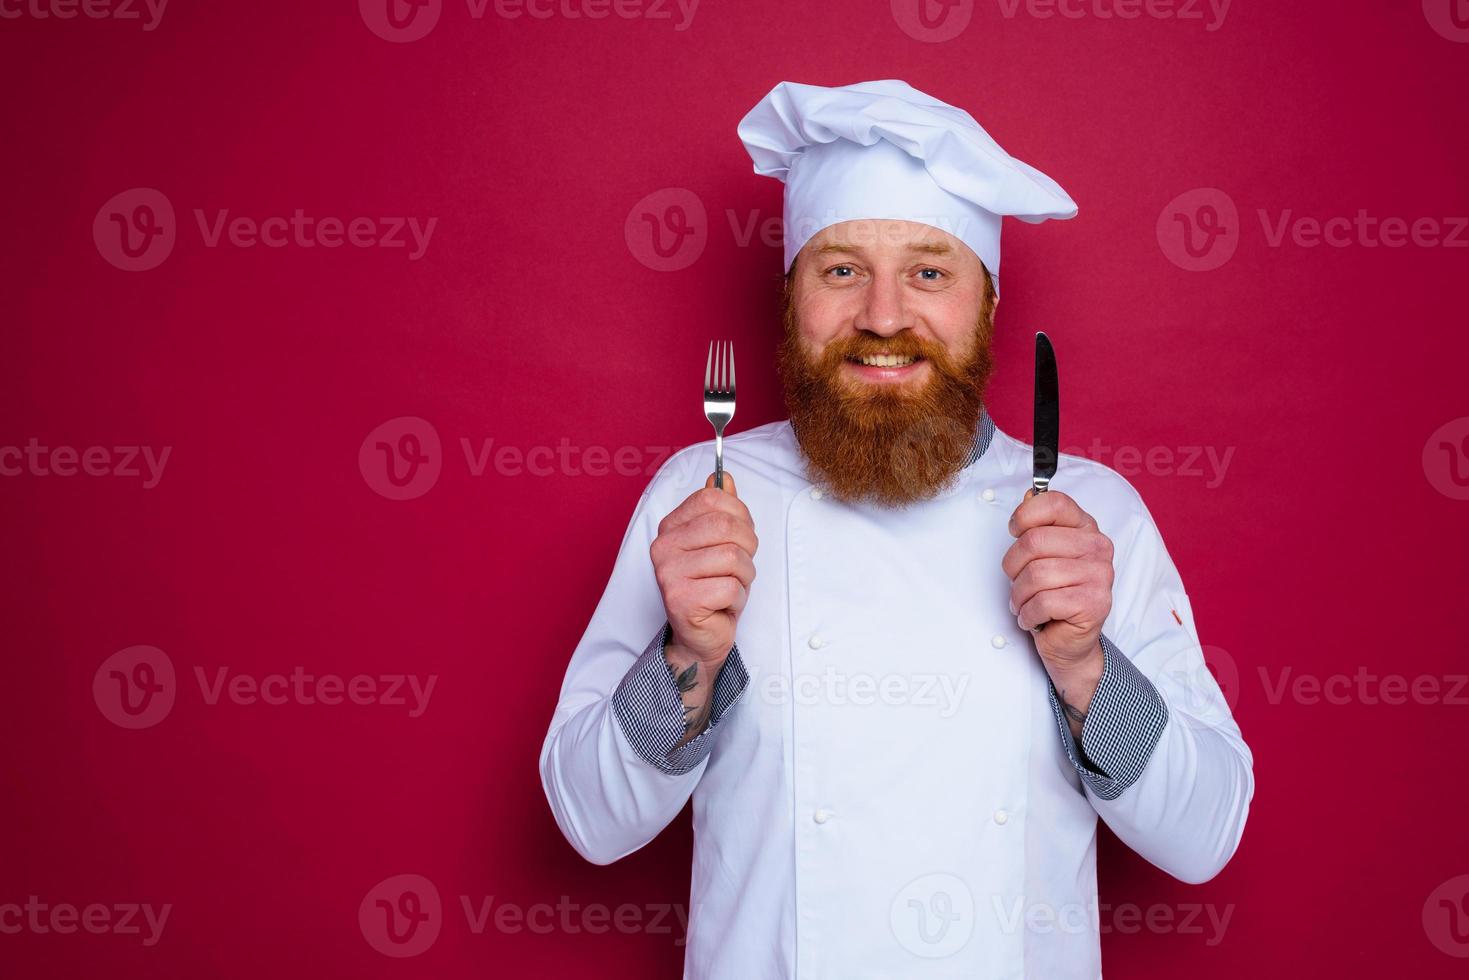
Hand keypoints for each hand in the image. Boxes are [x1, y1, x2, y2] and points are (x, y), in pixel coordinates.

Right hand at [650, 471, 758, 667]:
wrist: (700, 637)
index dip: (740, 515)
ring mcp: (669, 573)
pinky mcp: (680, 600)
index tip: (740, 536)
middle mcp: (664, 547)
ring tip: (730, 587)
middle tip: (739, 567)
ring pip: (732, 558)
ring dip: (744, 577)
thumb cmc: (712, 589)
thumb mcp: (719, 544)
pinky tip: (723, 605)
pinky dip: (737, 599)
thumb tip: (722, 478)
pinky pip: (730, 588)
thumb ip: (720, 510)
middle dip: (747, 548)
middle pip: (726, 526)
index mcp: (671, 527)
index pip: (712, 498)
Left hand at [1002, 488, 1112, 696]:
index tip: (1015, 532)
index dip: (1023, 516)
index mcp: (1086, 527)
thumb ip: (1037, 523)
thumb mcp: (1043, 554)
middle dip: (1013, 566)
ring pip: (1035, 575)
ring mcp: (1099, 576)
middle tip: (1018, 582)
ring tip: (1025, 603)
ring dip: (1019, 595)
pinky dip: (1028, 614)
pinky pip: (1043, 602)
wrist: (1070, 640)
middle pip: (1034, 542)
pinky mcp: (1094, 604)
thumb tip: (1029, 495)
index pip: (1053, 503)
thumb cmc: (1053, 594)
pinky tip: (1035, 617)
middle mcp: (1097, 547)